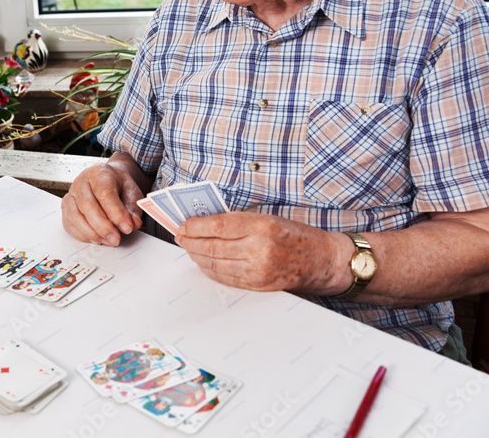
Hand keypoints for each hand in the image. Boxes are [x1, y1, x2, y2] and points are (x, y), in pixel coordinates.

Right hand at [62, 162, 143, 245]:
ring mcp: (71, 194)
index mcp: (99, 173)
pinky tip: (96, 239)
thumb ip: (133, 207)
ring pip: (75, 216)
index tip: (127, 227)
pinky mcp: (65, 207)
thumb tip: (133, 223)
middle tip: (116, 239)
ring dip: (92, 233)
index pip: (104, 193)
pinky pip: (69, 224)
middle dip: (103, 227)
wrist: (106, 180)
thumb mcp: (131, 191)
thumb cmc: (118, 185)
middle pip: (87, 206)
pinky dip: (82, 235)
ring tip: (108, 241)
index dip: (116, 213)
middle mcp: (81, 181)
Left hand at [175, 212, 346, 293]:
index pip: (217, 226)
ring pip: (216, 264)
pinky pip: (226, 278)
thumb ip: (238, 221)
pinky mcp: (258, 285)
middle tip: (180, 236)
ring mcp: (258, 270)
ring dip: (197, 256)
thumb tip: (204, 223)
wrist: (323, 260)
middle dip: (191, 241)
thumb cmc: (296, 235)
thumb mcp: (267, 218)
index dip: (195, 226)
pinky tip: (204, 262)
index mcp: (261, 226)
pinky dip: (210, 270)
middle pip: (212, 246)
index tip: (183, 225)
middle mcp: (259, 249)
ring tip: (189, 248)